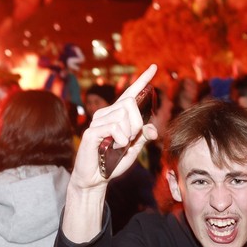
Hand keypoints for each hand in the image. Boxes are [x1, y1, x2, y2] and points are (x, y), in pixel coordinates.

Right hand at [72, 65, 157, 189]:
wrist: (95, 179)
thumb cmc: (112, 163)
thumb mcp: (133, 149)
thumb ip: (142, 137)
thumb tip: (153, 129)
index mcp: (116, 115)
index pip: (130, 94)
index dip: (142, 80)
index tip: (154, 67)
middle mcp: (105, 114)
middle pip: (130, 104)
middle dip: (136, 123)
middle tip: (129, 140)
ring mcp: (97, 121)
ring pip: (123, 117)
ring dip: (127, 135)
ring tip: (118, 146)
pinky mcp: (92, 132)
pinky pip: (114, 127)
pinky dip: (119, 139)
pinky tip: (113, 147)